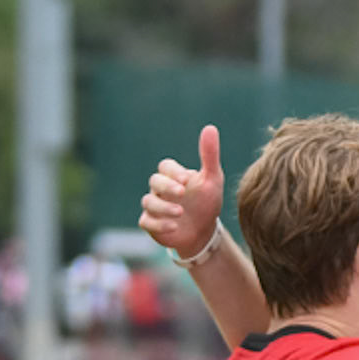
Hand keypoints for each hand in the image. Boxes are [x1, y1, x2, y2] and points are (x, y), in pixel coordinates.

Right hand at [138, 125, 224, 256]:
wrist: (204, 231)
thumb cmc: (207, 202)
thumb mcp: (212, 179)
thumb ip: (210, 155)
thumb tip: (211, 128)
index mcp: (173, 176)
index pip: (166, 167)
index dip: (173, 172)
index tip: (187, 180)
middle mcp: (160, 190)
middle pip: (154, 181)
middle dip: (167, 186)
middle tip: (182, 192)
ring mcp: (154, 207)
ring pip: (149, 202)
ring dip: (163, 207)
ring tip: (180, 213)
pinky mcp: (152, 225)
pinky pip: (146, 222)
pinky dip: (158, 225)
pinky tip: (174, 227)